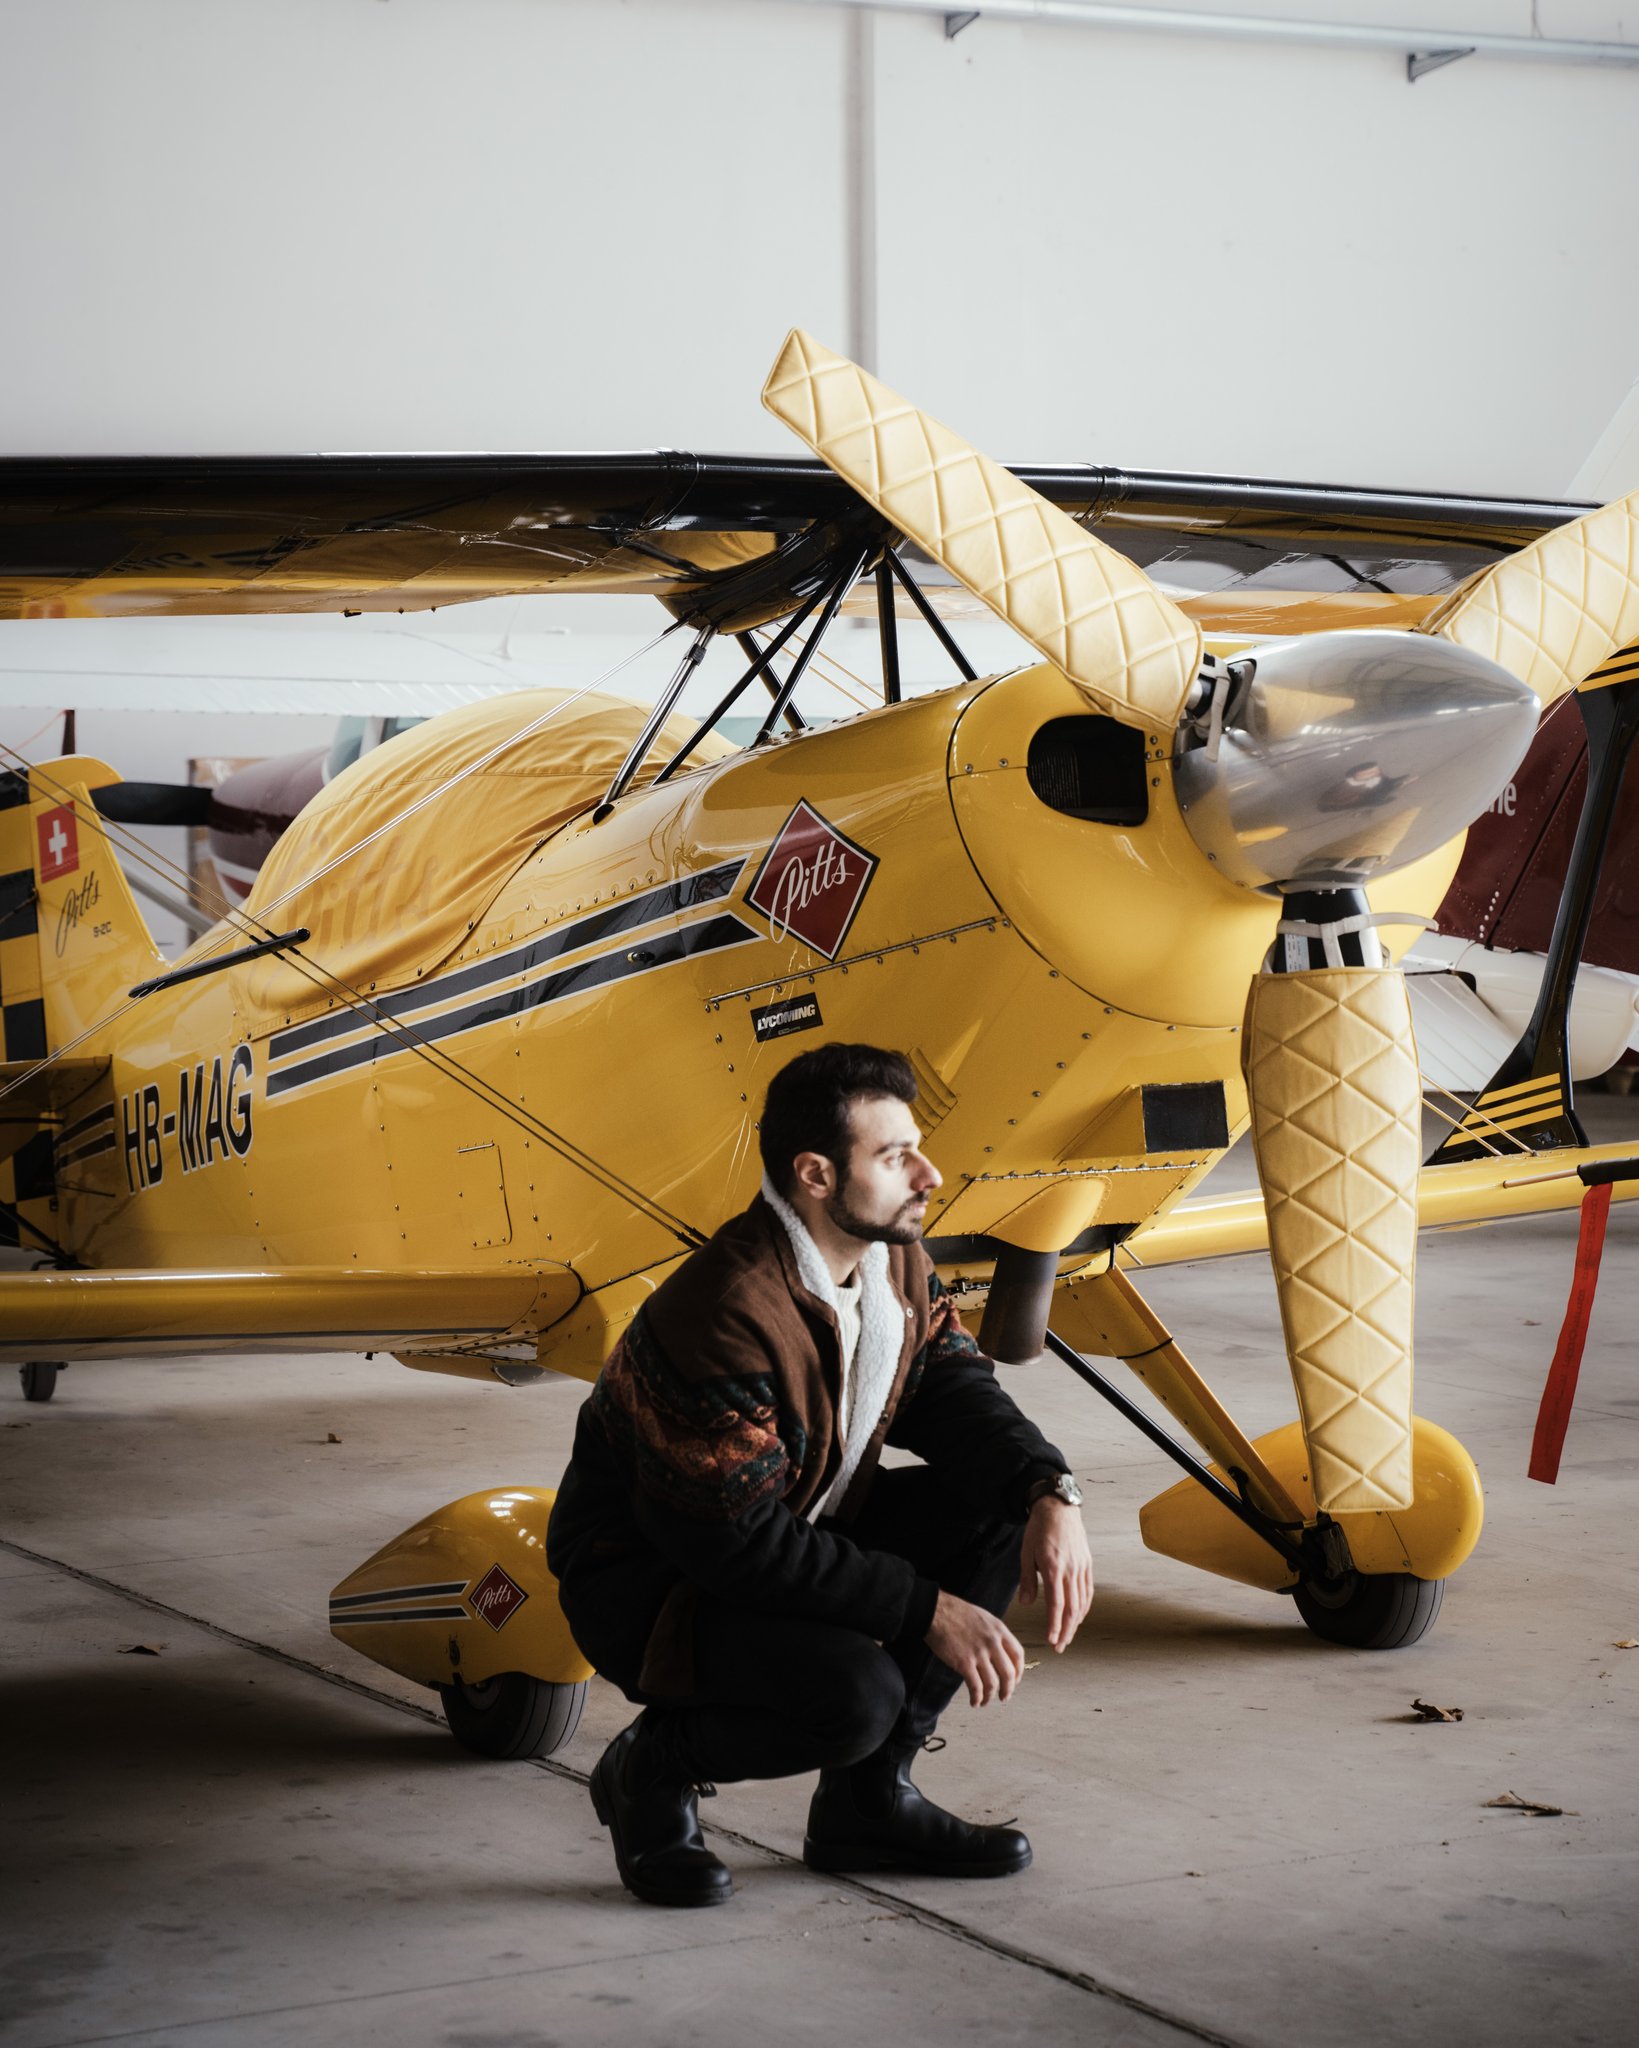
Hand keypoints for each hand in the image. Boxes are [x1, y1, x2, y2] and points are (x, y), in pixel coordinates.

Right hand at [925, 1590, 1025, 1706]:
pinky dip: (977, 1698)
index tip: (1015, 1680)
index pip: (1018, 1655)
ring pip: (993, 1683)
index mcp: (999, 1630)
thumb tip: (998, 1652)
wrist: (936, 1611)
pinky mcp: (964, 1663)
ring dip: (990, 1696)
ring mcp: (979, 1653)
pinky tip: (974, 1701)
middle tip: (1004, 1696)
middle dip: (1008, 1689)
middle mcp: (992, 1642)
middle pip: (1008, 1674)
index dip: (1019, 1671)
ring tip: (986, 1701)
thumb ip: (993, 1634)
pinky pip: (975, 1686)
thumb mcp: (983, 1618)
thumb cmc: (956, 1612)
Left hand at [1016, 1495, 1094, 1651]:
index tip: (1051, 1640)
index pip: (1056, 1604)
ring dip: (1075, 1623)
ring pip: (1082, 1602)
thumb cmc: (1039, 1529)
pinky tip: (1078, 1617)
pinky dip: (1084, 1607)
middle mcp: (1071, 1570)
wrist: (1059, 1507)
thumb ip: (1027, 1580)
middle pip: (1072, 1608)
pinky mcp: (1087, 1564)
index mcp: (1053, 1567)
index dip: (1054, 1625)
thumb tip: (1026, 1604)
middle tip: (1059, 1647)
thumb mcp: (1026, 1552)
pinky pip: (1088, 1591)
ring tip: (1067, 1637)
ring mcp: (1081, 1567)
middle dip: (1066, 1631)